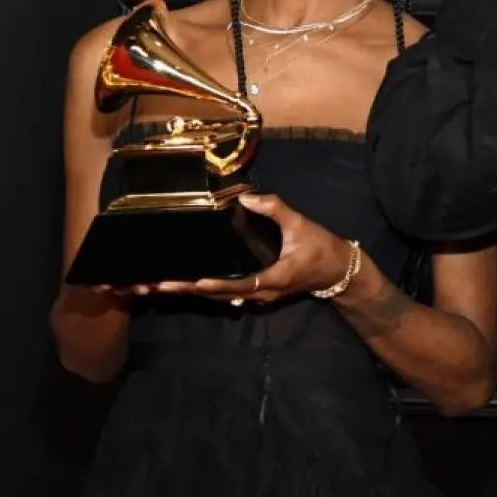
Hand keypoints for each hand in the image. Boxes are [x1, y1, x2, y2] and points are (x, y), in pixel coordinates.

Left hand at [151, 193, 353, 306]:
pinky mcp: (257, 293)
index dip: (219, 284)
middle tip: (157, 286)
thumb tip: (248, 198)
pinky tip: (186, 285)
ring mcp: (259, 296)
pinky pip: (227, 294)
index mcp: (274, 278)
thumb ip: (276, 209)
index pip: (242, 284)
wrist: (339, 270)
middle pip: (222, 295)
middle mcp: (263, 293)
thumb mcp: (302, 225)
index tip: (196, 282)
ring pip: (221, 298)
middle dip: (189, 291)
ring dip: (192, 293)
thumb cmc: (321, 248)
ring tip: (161, 287)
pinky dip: (205, 290)